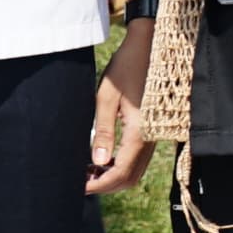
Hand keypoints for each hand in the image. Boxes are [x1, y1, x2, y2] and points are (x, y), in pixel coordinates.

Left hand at [87, 21, 156, 196]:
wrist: (149, 46)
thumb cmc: (125, 68)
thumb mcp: (106, 98)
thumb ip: (102, 132)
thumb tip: (96, 162)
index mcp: (139, 133)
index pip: (120, 173)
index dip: (99, 184)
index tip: (79, 186)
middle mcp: (150, 138)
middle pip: (130, 178)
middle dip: (106, 184)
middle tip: (82, 180)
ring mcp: (153, 134)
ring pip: (135, 170)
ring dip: (113, 175)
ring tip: (89, 170)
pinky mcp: (152, 129)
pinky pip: (139, 157)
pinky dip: (122, 164)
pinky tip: (104, 156)